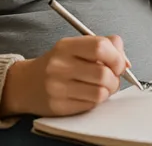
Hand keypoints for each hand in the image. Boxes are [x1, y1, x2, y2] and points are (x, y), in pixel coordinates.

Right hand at [0, 35, 129, 117]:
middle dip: (115, 78)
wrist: (25, 84)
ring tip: (100, 88)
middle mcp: (60, 65)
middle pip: (103, 73)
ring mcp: (58, 87)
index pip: (100, 47)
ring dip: (107, 92)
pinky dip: (95, 101)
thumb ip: (102, 46)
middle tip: (111, 78)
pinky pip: (90, 105)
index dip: (117, 57)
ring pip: (100, 92)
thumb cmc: (56, 64)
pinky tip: (88, 95)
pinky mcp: (59, 106)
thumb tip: (126, 61)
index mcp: (66, 46)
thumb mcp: (74, 47)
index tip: (119, 63)